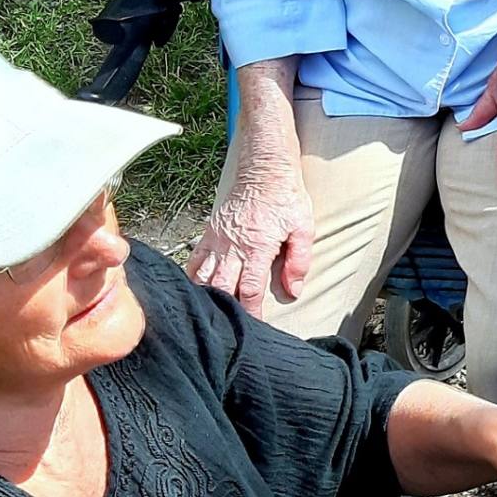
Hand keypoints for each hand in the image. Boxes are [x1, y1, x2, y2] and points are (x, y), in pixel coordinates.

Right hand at [187, 152, 315, 315]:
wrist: (263, 169)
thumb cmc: (285, 197)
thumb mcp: (303, 228)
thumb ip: (298, 261)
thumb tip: (292, 290)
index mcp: (257, 247)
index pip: (250, 290)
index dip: (251, 312)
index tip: (254, 327)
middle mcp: (232, 246)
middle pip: (222, 288)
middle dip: (227, 309)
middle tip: (232, 325)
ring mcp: (217, 240)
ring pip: (203, 277)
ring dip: (208, 296)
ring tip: (213, 313)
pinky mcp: (209, 233)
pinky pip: (194, 260)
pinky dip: (193, 278)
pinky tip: (197, 290)